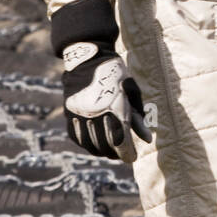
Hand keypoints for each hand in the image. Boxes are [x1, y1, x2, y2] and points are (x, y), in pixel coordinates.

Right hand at [62, 41, 151, 162]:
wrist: (88, 58)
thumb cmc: (115, 75)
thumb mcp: (132, 93)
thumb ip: (138, 118)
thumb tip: (146, 140)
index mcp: (115, 109)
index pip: (121, 142)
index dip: (127, 154)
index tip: (132, 158)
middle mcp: (97, 115)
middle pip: (106, 145)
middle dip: (116, 153)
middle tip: (122, 155)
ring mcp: (81, 115)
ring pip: (90, 144)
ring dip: (101, 151)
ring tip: (109, 151)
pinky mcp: (70, 113)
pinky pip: (77, 136)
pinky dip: (86, 144)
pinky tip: (93, 144)